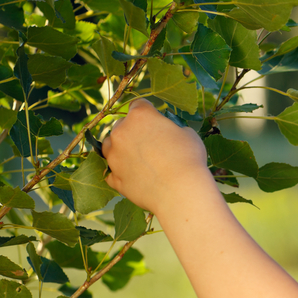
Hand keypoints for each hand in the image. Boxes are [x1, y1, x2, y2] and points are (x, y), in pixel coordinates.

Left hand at [103, 98, 213, 213]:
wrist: (179, 192)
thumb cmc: (188, 159)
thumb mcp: (187, 134)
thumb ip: (171, 129)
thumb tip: (168, 133)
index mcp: (140, 116)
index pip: (139, 105)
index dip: (149, 112)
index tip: (156, 120)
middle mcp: (121, 132)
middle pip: (121, 125)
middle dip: (132, 131)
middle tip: (149, 142)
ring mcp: (114, 156)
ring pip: (109, 146)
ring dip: (120, 149)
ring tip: (137, 158)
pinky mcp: (114, 178)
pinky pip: (112, 172)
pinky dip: (120, 173)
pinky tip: (134, 176)